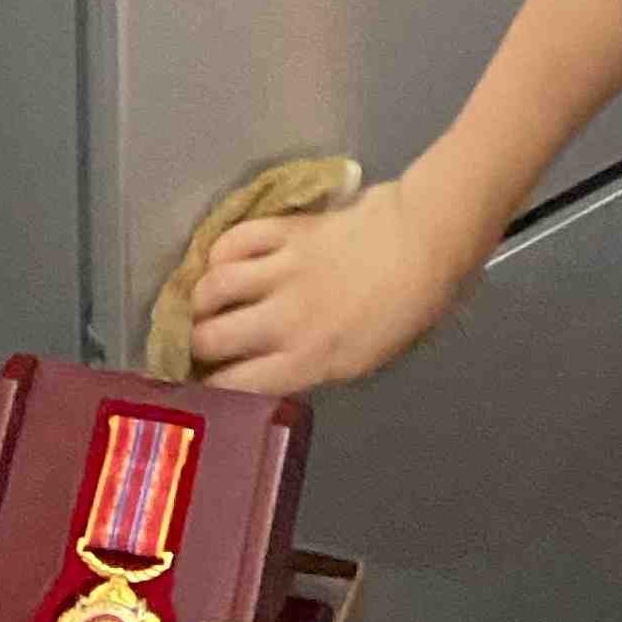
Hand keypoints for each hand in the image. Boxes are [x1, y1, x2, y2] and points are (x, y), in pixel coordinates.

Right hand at [185, 171, 485, 395]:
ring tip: (205, 303)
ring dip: (201, 299)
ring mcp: (283, 272)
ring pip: (213, 287)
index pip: (236, 385)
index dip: (210, 390)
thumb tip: (274, 371)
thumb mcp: (363, 361)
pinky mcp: (288, 232)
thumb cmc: (407, 310)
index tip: (204, 386)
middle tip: (198, 343)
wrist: (425, 244)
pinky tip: (223, 261)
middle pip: (211, 338)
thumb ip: (313, 369)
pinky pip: (236, 240)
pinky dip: (220, 251)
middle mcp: (287, 321)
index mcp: (310, 361)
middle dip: (196, 346)